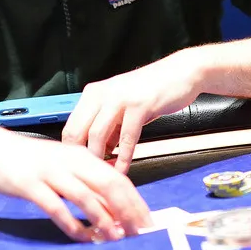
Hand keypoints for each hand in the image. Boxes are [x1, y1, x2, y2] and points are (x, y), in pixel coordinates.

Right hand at [0, 123, 151, 241]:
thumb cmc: (29, 161)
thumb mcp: (63, 167)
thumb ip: (86, 184)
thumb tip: (113, 210)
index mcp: (82, 157)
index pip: (118, 179)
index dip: (135, 202)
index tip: (147, 223)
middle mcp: (70, 162)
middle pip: (108, 185)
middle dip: (128, 211)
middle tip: (140, 233)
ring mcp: (50, 172)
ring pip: (85, 196)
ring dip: (103, 219)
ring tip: (115, 238)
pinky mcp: (30, 185)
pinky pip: (56, 207)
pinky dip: (72, 224)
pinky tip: (81, 237)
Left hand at [62, 49, 204, 171]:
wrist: (180, 72)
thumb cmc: (151, 90)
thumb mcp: (122, 107)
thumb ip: (109, 129)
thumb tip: (99, 154)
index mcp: (93, 94)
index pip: (70, 127)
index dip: (71, 152)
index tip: (77, 169)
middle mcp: (101, 94)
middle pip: (77, 131)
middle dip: (80, 158)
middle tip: (87, 177)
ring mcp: (119, 98)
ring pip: (97, 135)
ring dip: (99, 160)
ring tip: (104, 176)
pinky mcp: (139, 105)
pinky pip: (126, 137)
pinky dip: (124, 157)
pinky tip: (123, 169)